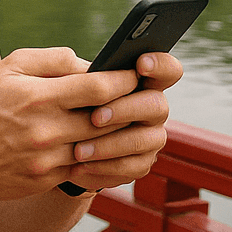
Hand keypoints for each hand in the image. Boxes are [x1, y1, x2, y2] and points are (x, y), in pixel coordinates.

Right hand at [0, 47, 139, 202]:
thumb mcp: (9, 68)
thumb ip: (52, 60)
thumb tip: (90, 63)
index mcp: (39, 97)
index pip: (99, 87)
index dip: (124, 79)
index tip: (136, 73)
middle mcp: (47, 130)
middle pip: (107, 118)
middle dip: (128, 106)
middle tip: (141, 96)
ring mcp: (48, 160)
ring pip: (100, 146)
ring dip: (117, 133)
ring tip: (126, 119)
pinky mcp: (47, 180)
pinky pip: (85, 167)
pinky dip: (98, 155)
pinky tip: (103, 144)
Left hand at [62, 52, 180, 192]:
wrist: (63, 146)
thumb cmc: (72, 106)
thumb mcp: (75, 87)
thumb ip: (86, 78)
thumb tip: (82, 74)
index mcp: (143, 82)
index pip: (167, 70)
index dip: (160, 65)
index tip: (141, 64)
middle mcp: (153, 108)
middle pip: (157, 105)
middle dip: (125, 110)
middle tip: (94, 118)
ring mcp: (151, 137)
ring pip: (145, 140)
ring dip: (110, 145)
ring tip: (78, 150)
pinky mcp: (141, 163)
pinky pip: (132, 167)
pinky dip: (105, 167)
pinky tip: (81, 166)